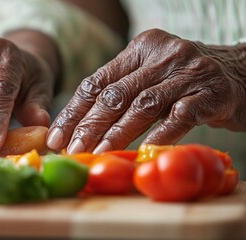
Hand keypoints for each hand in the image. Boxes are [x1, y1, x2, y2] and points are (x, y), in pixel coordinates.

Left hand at [47, 29, 245, 153]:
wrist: (242, 74)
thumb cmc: (185, 82)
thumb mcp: (150, 77)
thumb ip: (121, 92)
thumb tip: (80, 127)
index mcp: (140, 49)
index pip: (97, 82)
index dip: (74, 111)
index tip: (57, 136)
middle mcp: (162, 54)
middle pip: (116, 94)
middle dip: (90, 125)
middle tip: (73, 150)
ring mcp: (189, 72)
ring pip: (143, 105)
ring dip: (117, 133)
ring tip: (98, 153)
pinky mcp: (213, 92)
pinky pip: (181, 116)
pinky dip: (160, 135)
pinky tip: (144, 150)